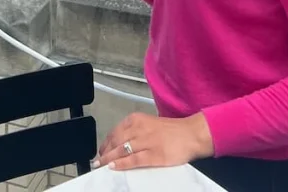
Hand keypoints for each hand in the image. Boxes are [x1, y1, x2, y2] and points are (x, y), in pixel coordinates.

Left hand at [97, 112, 213, 170]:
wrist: (190, 134)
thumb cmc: (171, 131)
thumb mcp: (149, 124)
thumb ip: (135, 131)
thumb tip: (119, 143)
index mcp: (136, 119)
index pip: (114, 131)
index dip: (105, 143)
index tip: (100, 151)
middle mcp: (139, 128)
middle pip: (115, 141)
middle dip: (104, 152)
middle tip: (97, 162)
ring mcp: (146, 141)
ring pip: (121, 150)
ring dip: (109, 159)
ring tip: (101, 166)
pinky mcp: (154, 154)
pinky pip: (133, 160)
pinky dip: (122, 164)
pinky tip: (114, 167)